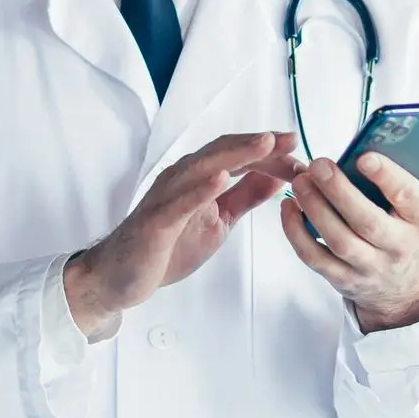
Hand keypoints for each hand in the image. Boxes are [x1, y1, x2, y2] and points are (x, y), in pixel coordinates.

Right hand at [66, 132, 304, 338]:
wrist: (121, 277)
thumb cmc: (167, 246)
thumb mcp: (217, 219)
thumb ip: (243, 197)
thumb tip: (276, 179)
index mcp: (197, 177)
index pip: (236, 155)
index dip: (267, 150)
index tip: (297, 147)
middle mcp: (181, 178)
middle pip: (223, 152)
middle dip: (258, 145)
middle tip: (290, 140)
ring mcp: (167, 196)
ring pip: (203, 167)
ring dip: (235, 154)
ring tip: (264, 144)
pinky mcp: (156, 221)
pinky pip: (179, 202)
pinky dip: (200, 189)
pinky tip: (220, 179)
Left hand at [280, 154, 418, 332]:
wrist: (407, 287)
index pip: (408, 197)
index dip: (386, 176)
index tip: (364, 156)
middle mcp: (399, 247)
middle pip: (367, 221)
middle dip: (340, 191)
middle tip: (319, 165)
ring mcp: (370, 267)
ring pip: (339, 240)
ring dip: (315, 208)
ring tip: (301, 181)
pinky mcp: (343, 279)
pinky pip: (315, 258)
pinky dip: (296, 233)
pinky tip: (289, 207)